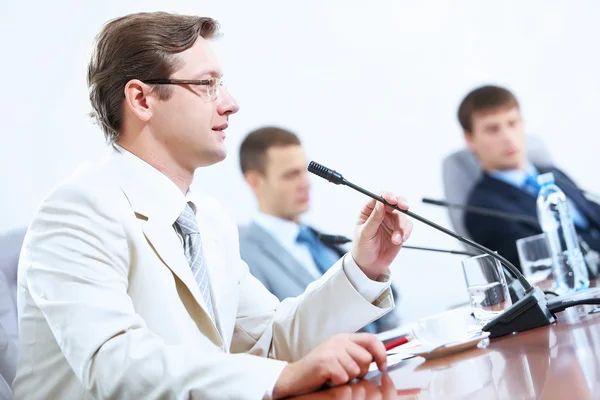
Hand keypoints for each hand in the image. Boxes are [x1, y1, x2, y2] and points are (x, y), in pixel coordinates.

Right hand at [272, 333, 386, 398]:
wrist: (294, 377)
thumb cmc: (318, 370)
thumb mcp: (338, 356)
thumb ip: (355, 354)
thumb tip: (379, 360)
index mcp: (343, 337)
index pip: (372, 339)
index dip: (382, 353)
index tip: (383, 366)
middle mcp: (338, 340)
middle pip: (366, 359)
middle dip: (360, 372)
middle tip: (345, 374)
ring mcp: (332, 350)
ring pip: (356, 370)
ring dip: (347, 378)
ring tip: (334, 376)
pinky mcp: (326, 362)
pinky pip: (344, 378)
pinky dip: (337, 383)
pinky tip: (327, 379)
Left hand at [351, 193, 412, 279]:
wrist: (370, 265)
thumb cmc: (362, 248)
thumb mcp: (365, 233)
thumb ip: (374, 218)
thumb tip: (380, 203)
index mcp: (368, 211)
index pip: (378, 198)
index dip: (386, 196)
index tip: (392, 200)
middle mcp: (381, 213)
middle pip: (394, 201)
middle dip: (401, 203)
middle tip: (404, 207)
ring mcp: (391, 221)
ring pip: (402, 215)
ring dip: (402, 226)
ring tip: (396, 239)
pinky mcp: (399, 230)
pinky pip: (407, 226)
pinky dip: (406, 232)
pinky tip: (399, 240)